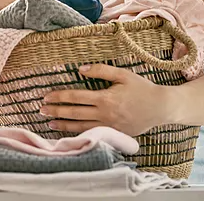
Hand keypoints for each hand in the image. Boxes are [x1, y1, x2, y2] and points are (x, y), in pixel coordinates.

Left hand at [39, 64, 171, 136]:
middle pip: (74, 113)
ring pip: (81, 127)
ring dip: (63, 125)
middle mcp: (105, 114)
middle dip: (56, 112)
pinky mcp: (115, 134)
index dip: (59, 97)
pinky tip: (69, 133)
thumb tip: (80, 69)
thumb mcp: (122, 74)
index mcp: (105, 98)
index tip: (46, 96)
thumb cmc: (142, 89)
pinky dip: (78, 134)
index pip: (75, 97)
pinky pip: (93, 134)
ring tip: (49, 124)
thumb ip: (100, 70)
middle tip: (41, 111)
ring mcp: (109, 126)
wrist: (162, 108)